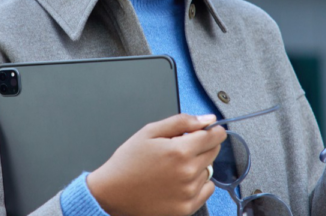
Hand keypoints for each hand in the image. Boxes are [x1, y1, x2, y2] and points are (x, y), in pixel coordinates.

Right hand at [87, 113, 226, 215]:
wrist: (111, 193)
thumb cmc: (128, 161)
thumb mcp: (150, 132)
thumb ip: (181, 122)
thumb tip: (207, 119)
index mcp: (180, 151)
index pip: (214, 136)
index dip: (213, 130)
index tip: (209, 130)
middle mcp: (188, 172)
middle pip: (213, 152)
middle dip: (203, 145)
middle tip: (182, 147)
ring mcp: (188, 192)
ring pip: (209, 170)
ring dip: (198, 165)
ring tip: (175, 166)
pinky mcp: (186, 208)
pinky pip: (207, 190)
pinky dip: (199, 183)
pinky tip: (180, 180)